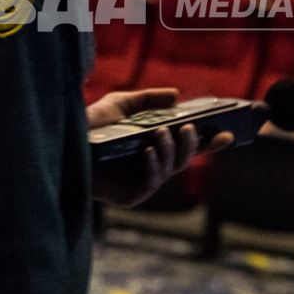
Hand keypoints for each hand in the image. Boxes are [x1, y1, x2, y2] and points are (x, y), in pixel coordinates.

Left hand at [87, 87, 231, 206]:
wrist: (64, 144)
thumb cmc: (90, 127)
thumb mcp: (121, 105)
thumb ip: (148, 99)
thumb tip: (176, 95)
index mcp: (156, 148)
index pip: (189, 147)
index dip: (211, 142)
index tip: (229, 133)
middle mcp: (153, 167)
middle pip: (185, 160)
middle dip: (191, 144)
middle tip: (188, 127)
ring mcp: (143, 184)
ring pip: (170, 169)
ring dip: (169, 150)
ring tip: (161, 133)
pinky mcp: (130, 197)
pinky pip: (150, 183)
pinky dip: (153, 165)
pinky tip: (149, 151)